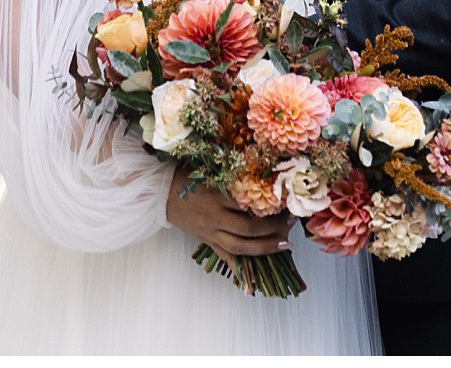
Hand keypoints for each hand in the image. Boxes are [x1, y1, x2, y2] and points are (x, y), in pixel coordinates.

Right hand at [164, 170, 290, 259]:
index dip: (270, 206)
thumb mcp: (212, 172)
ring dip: (264, 248)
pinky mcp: (207, 241)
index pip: (249, 204)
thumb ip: (234, 179)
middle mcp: (215, 217)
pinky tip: (254, 278)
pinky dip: (239, 268)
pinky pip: (224, 256)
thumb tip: (264, 179)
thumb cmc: (188, 177)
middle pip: (248, 228)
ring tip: (283, 245)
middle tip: (289, 224)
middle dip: (272, 229)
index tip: (287, 203)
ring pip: (239, 246)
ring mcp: (210, 232)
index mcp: (217, 196)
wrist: (161, 192)